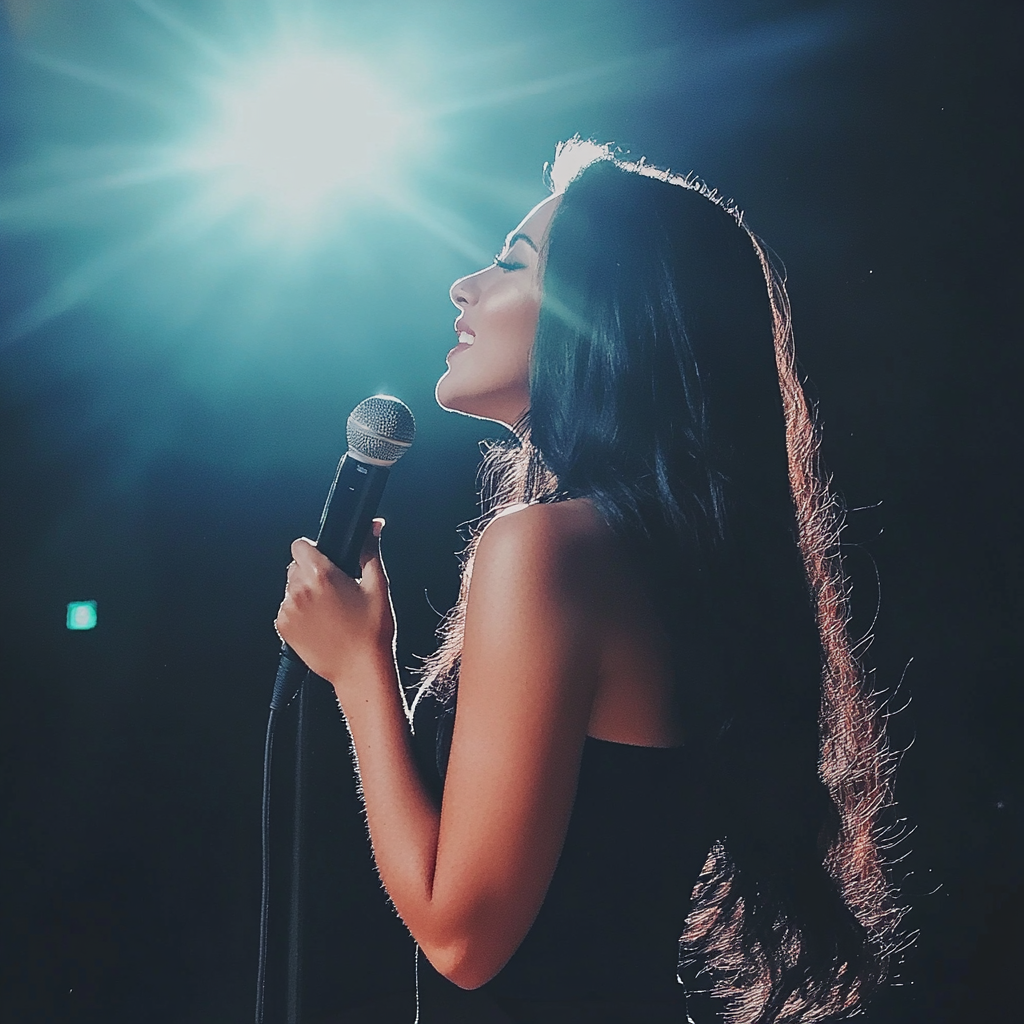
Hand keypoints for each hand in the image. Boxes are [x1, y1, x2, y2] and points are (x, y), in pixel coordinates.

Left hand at [275, 519, 395, 690]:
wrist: (360, 670)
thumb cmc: (372, 631)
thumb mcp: (377, 586)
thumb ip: (370, 550)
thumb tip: (373, 526)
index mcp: (321, 575)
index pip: (300, 545)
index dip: (314, 550)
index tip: (326, 561)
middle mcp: (299, 590)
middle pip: (295, 566)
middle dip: (312, 572)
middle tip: (335, 590)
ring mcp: (288, 610)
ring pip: (290, 587)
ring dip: (305, 592)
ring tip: (329, 610)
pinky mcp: (283, 627)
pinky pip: (287, 608)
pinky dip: (299, 612)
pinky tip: (320, 623)